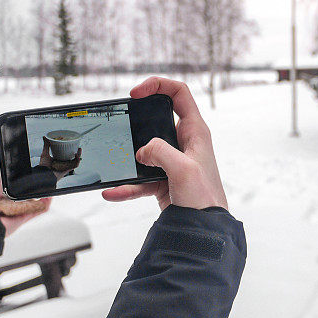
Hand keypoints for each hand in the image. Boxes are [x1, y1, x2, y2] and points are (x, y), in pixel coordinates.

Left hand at [0, 152, 50, 235]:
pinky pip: (38, 211)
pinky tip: (50, 197)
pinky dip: (45, 205)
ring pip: (35, 204)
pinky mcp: (24, 217)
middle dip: (36, 190)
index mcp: (4, 200)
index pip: (16, 190)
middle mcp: (13, 206)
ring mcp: (19, 212)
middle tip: (43, 181)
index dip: (24, 184)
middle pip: (27, 197)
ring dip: (43, 197)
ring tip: (50, 187)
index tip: (30, 176)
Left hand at [40, 137, 81, 180]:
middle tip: (77, 146)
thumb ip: (46, 145)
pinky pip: (75, 165)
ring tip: (79, 149)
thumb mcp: (44, 153)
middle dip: (76, 152)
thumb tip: (45, 137)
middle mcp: (63, 163)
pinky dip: (77, 160)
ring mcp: (66, 166)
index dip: (70, 149)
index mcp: (59, 160)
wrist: (44, 174)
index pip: (66, 154)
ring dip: (79, 155)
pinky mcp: (68, 169)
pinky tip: (77, 155)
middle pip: (72, 157)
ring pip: (75, 160)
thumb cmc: (44, 167)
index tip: (72, 143)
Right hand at [102, 77, 227, 210]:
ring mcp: (173, 162)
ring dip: (127, 157)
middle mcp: (185, 143)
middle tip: (120, 121)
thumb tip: (143, 150)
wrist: (204, 232)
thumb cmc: (205, 200)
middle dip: (137, 120)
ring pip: (144, 151)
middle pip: (157, 119)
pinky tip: (112, 192)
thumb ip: (160, 152)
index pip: (179, 94)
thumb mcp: (183, 170)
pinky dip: (125, 186)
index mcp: (195, 132)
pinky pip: (139, 179)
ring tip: (112, 159)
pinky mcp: (163, 181)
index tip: (136, 93)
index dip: (158, 85)